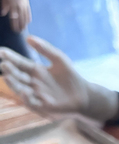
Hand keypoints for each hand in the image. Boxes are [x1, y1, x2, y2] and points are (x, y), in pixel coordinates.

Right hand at [0, 36, 118, 119]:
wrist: (85, 96)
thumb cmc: (71, 77)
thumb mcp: (59, 59)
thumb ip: (45, 48)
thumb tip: (28, 38)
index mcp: (35, 71)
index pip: (19, 63)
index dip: (10, 57)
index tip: (2, 51)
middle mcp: (33, 83)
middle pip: (18, 76)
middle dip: (10, 70)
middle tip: (4, 63)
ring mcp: (37, 95)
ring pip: (21, 89)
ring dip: (13, 83)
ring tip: (7, 75)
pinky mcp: (44, 106)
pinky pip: (32, 103)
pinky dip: (27, 98)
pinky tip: (24, 91)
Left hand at [1, 0, 30, 32]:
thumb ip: (4, 6)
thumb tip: (3, 14)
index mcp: (13, 6)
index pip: (14, 18)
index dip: (14, 24)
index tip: (14, 30)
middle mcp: (19, 7)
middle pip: (20, 19)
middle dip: (20, 26)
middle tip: (20, 31)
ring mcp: (24, 6)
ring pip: (25, 16)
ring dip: (24, 23)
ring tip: (24, 28)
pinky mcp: (27, 4)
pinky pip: (28, 12)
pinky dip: (28, 17)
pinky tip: (28, 22)